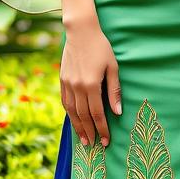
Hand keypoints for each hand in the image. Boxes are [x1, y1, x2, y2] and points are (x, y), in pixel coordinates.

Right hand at [59, 18, 121, 146]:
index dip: (102, 128)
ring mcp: (67, 84)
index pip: (97, 113)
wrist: (81, 32)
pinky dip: (70, 114)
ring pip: (72, 112)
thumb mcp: (113, 67)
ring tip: (84, 140)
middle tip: (95, 146)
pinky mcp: (62, 80)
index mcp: (91, 85)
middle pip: (83, 116)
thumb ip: (114, 90)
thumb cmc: (101, 48)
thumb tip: (117, 112)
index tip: (106, 140)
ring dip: (78, 127)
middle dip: (90, 132)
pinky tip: (74, 121)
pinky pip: (65, 102)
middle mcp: (77, 87)